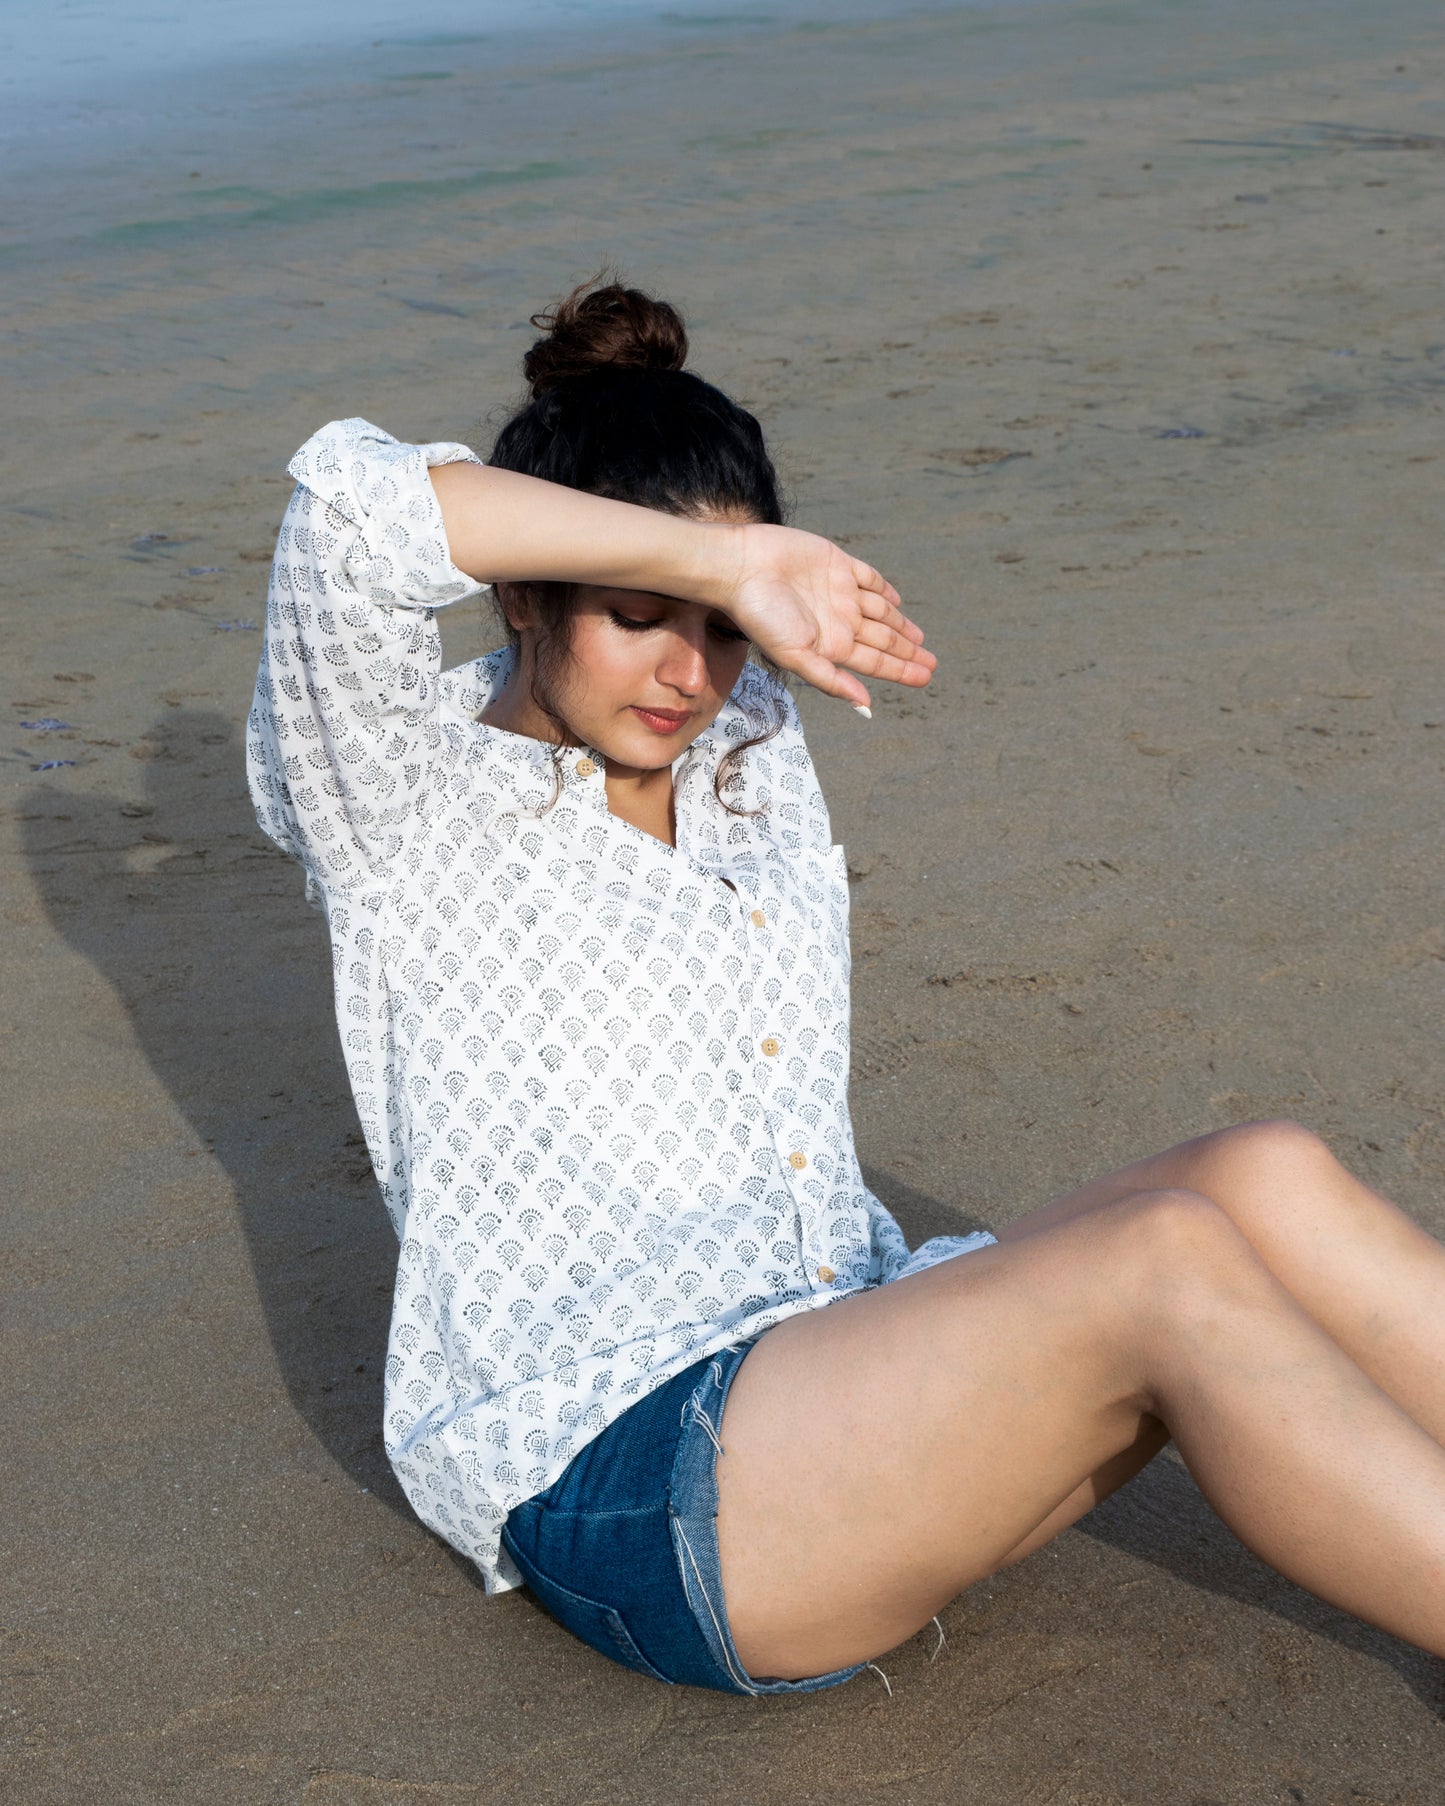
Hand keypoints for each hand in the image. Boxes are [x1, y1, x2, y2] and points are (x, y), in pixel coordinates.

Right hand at [711, 522, 935, 709]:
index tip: (926, 677)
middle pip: (883, 640)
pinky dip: (885, 589)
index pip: (876, 662)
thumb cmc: (761, 616)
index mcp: (831, 645)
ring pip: (881, 611)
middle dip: (907, 652)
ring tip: (919, 639)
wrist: (742, 568)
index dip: (902, 670)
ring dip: (901, 625)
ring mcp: (840, 592)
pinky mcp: (837, 563)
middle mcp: (839, 620)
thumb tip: (865, 704)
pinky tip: (896, 601)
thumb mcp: (795, 656)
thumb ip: (830, 679)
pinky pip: (869, 578)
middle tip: (932, 663)